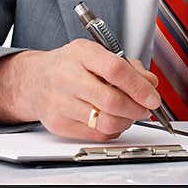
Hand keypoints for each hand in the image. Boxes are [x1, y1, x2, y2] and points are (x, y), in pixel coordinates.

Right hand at [0, 39, 160, 140]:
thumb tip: (150, 84)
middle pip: (112, 100)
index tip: (153, 97)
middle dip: (136, 108)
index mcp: (81, 53)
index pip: (116, 70)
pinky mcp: (58, 123)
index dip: (139, 87)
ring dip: (126, 121)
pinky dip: (111, 130)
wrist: (35, 80)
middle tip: (146, 108)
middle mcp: (68, 76)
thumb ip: (127, 66)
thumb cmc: (70, 65)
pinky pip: (96, 134)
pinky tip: (111, 119)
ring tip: (129, 114)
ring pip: (106, 122)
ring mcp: (60, 102)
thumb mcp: (97, 53)